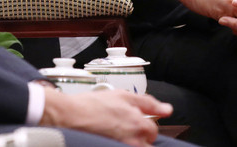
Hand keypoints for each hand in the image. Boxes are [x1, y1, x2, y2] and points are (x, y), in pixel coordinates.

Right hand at [41, 87, 170, 146]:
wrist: (69, 116)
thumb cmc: (91, 105)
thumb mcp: (122, 95)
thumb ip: (148, 102)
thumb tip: (167, 110)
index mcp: (139, 125)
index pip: (153, 132)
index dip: (144, 125)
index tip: (133, 123)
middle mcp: (134, 140)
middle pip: (146, 144)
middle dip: (139, 138)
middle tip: (123, 129)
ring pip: (136, 146)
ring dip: (130, 142)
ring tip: (115, 133)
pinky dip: (119, 144)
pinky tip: (110, 137)